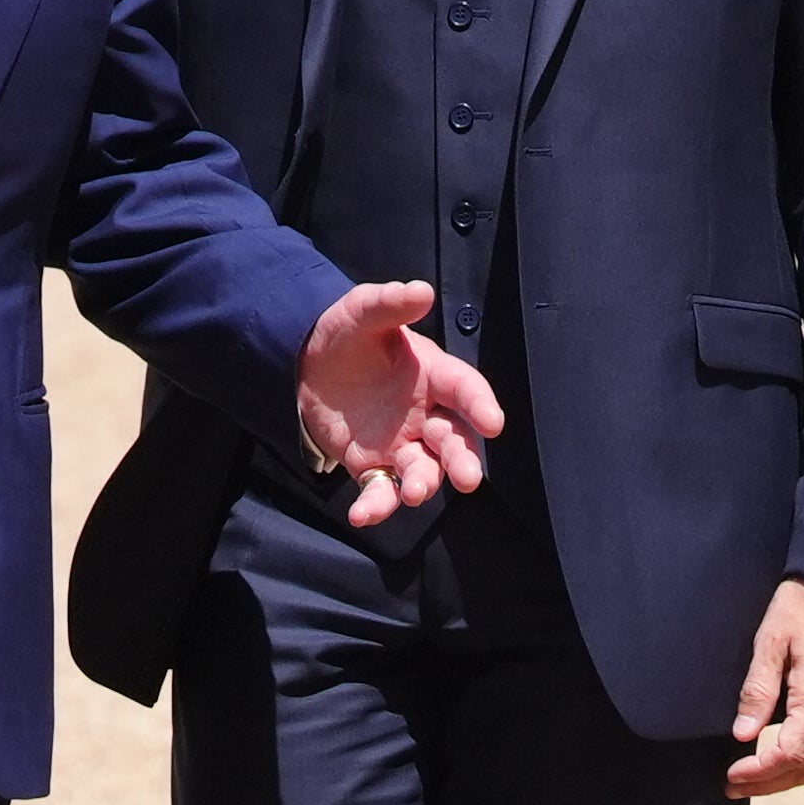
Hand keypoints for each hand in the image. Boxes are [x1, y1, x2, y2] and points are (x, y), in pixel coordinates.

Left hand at [294, 281, 505, 524]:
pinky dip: (376, 506)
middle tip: (470, 479)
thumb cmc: (347, 335)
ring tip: (416, 492)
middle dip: (464, 459)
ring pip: (424, 470)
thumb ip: (389, 303)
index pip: (465, 389)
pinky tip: (361, 515)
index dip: (481, 405)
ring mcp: (402, 444)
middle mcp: (426, 414)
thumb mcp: (363, 312)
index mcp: (433, 375)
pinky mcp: (374, 466)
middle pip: (454, 440)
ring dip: (425, 483)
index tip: (494, 423)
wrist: (309, 364)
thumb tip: (420, 290)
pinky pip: (381, 490)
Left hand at [727, 577, 803, 794]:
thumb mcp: (771, 639)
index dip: (759, 773)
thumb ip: (758, 690)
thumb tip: (742, 734)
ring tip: (757, 776)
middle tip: (736, 784)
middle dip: (770, 784)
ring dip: (791, 777)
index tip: (732, 774)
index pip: (790, 755)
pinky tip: (789, 754)